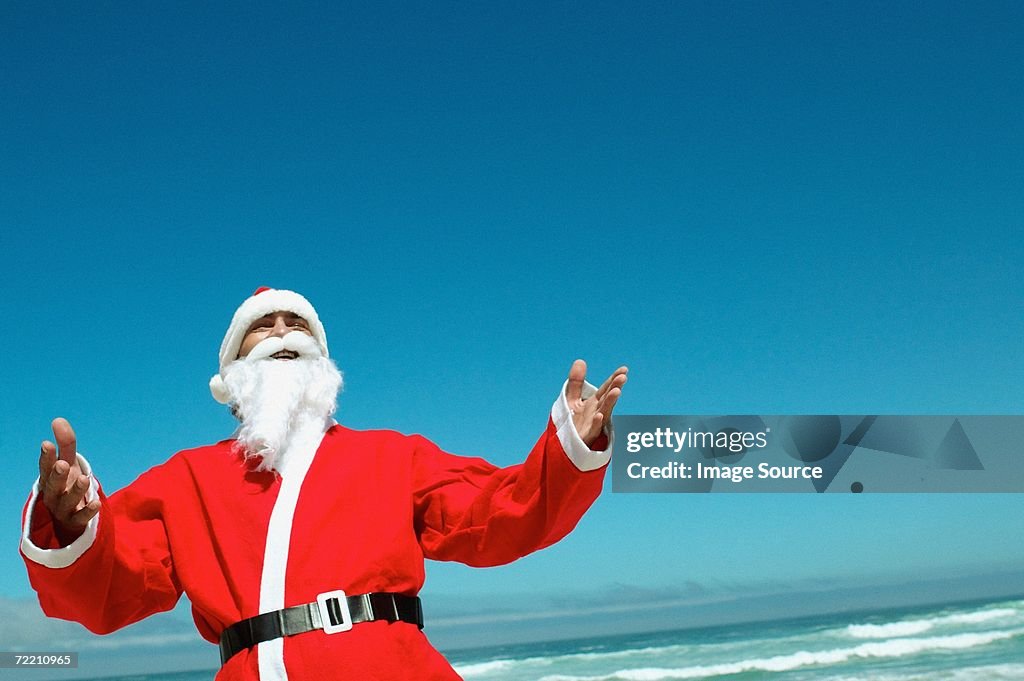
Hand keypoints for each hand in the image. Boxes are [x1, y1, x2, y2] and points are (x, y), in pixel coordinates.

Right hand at [38, 418, 99, 544]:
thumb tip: (58, 419)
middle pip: (53, 486)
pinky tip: (96, 503)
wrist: (69, 515)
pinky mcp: (76, 521)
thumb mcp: (68, 463)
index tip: (46, 444)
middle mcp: (54, 494)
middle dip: (57, 475)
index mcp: (50, 479)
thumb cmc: (67, 484)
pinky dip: (88, 511)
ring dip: (76, 491)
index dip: (46, 457)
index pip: (45, 468)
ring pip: (67, 502)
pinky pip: (81, 518)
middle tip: (63, 464)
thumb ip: (66, 443)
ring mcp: (64, 509)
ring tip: (85, 479)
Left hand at [566, 360, 627, 447]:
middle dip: (614, 388)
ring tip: (616, 391)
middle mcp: (597, 412)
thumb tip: (580, 361)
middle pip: (607, 398)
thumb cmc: (572, 422)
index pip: (606, 388)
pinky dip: (596, 423)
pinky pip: (592, 429)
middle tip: (623, 378)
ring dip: (610, 402)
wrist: (564, 444)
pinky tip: (599, 415)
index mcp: (594, 402)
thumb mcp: (571, 398)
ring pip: (604, 412)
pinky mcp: (586, 436)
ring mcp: (593, 424)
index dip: (614, 379)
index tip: (624, 370)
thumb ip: (576, 382)